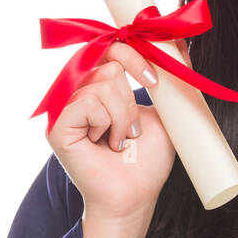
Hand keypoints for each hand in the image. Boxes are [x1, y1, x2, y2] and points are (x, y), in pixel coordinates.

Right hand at [47, 37, 189, 222]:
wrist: (136, 196)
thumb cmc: (146, 160)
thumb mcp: (164, 111)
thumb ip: (167, 76)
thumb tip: (181, 41)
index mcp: (96, 83)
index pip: (111, 45)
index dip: (136, 55)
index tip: (155, 82)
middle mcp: (75, 90)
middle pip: (110, 58)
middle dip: (133, 95)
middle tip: (135, 128)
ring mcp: (63, 106)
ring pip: (105, 81)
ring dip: (124, 116)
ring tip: (119, 141)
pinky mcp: (56, 125)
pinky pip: (89, 101)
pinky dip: (107, 124)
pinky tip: (104, 144)